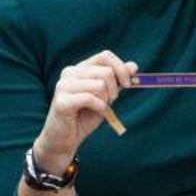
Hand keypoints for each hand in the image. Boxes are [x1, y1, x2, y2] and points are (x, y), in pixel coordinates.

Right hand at [34, 50, 136, 170]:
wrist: (64, 139)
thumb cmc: (84, 117)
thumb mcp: (106, 97)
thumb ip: (117, 81)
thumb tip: (133, 66)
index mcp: (79, 68)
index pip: (105, 56)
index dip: (121, 68)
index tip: (128, 84)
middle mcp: (69, 73)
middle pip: (106, 72)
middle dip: (115, 89)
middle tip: (110, 102)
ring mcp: (63, 86)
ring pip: (100, 85)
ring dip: (106, 100)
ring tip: (99, 108)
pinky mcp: (62, 101)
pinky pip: (90, 98)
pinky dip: (100, 107)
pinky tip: (96, 113)